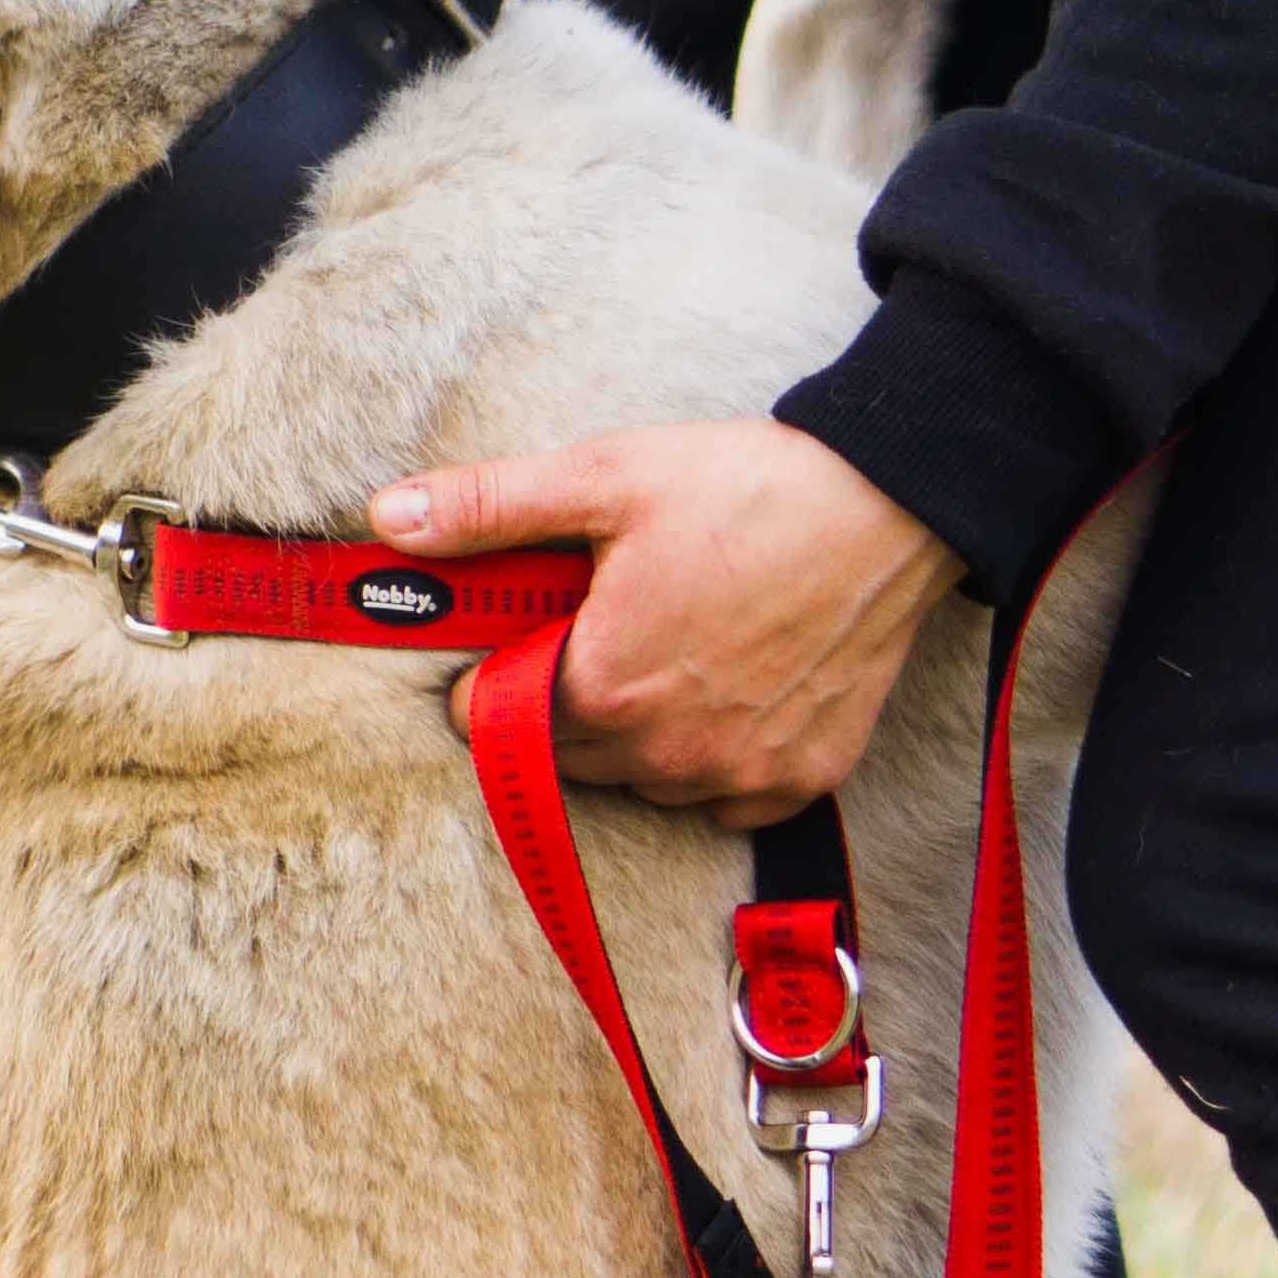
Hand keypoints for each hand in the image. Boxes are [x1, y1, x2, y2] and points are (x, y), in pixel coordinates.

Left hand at [372, 420, 960, 829]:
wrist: (891, 506)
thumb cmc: (747, 488)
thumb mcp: (605, 479)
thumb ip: (489, 509)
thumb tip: (386, 518)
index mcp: (600, 687)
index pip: (490, 719)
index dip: (499, 670)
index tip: (536, 626)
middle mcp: (662, 754)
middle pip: (564, 754)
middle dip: (567, 699)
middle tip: (615, 621)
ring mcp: (732, 776)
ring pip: (640, 779)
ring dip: (638, 733)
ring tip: (679, 644)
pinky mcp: (794, 782)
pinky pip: (720, 799)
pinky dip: (713, 759)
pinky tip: (733, 688)